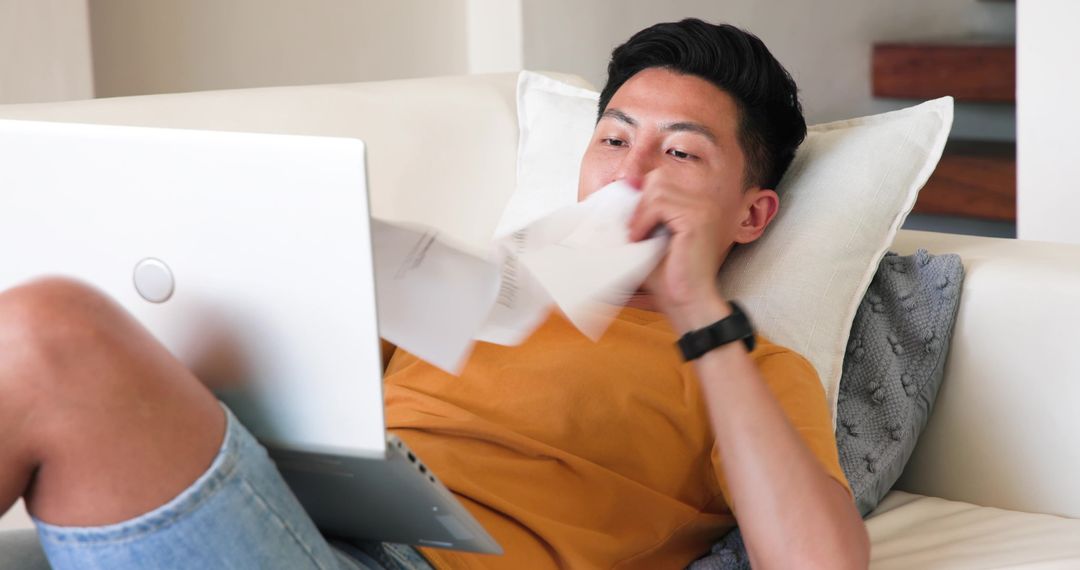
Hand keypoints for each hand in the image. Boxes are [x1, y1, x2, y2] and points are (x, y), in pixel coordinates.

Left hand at [626, 171, 732, 331]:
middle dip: (639, 202)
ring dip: (639, 214)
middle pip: (659, 179)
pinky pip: (659, 203)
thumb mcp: (649, 239)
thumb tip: (620, 191)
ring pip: (657, 188)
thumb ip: (639, 216)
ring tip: (637, 238)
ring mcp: (702, 208)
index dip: (640, 197)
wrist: (687, 303)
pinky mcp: (696, 218)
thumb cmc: (670, 278)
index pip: (661, 181)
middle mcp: (703, 203)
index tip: (631, 223)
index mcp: (696, 206)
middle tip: (633, 231)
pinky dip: (643, 220)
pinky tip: (641, 239)